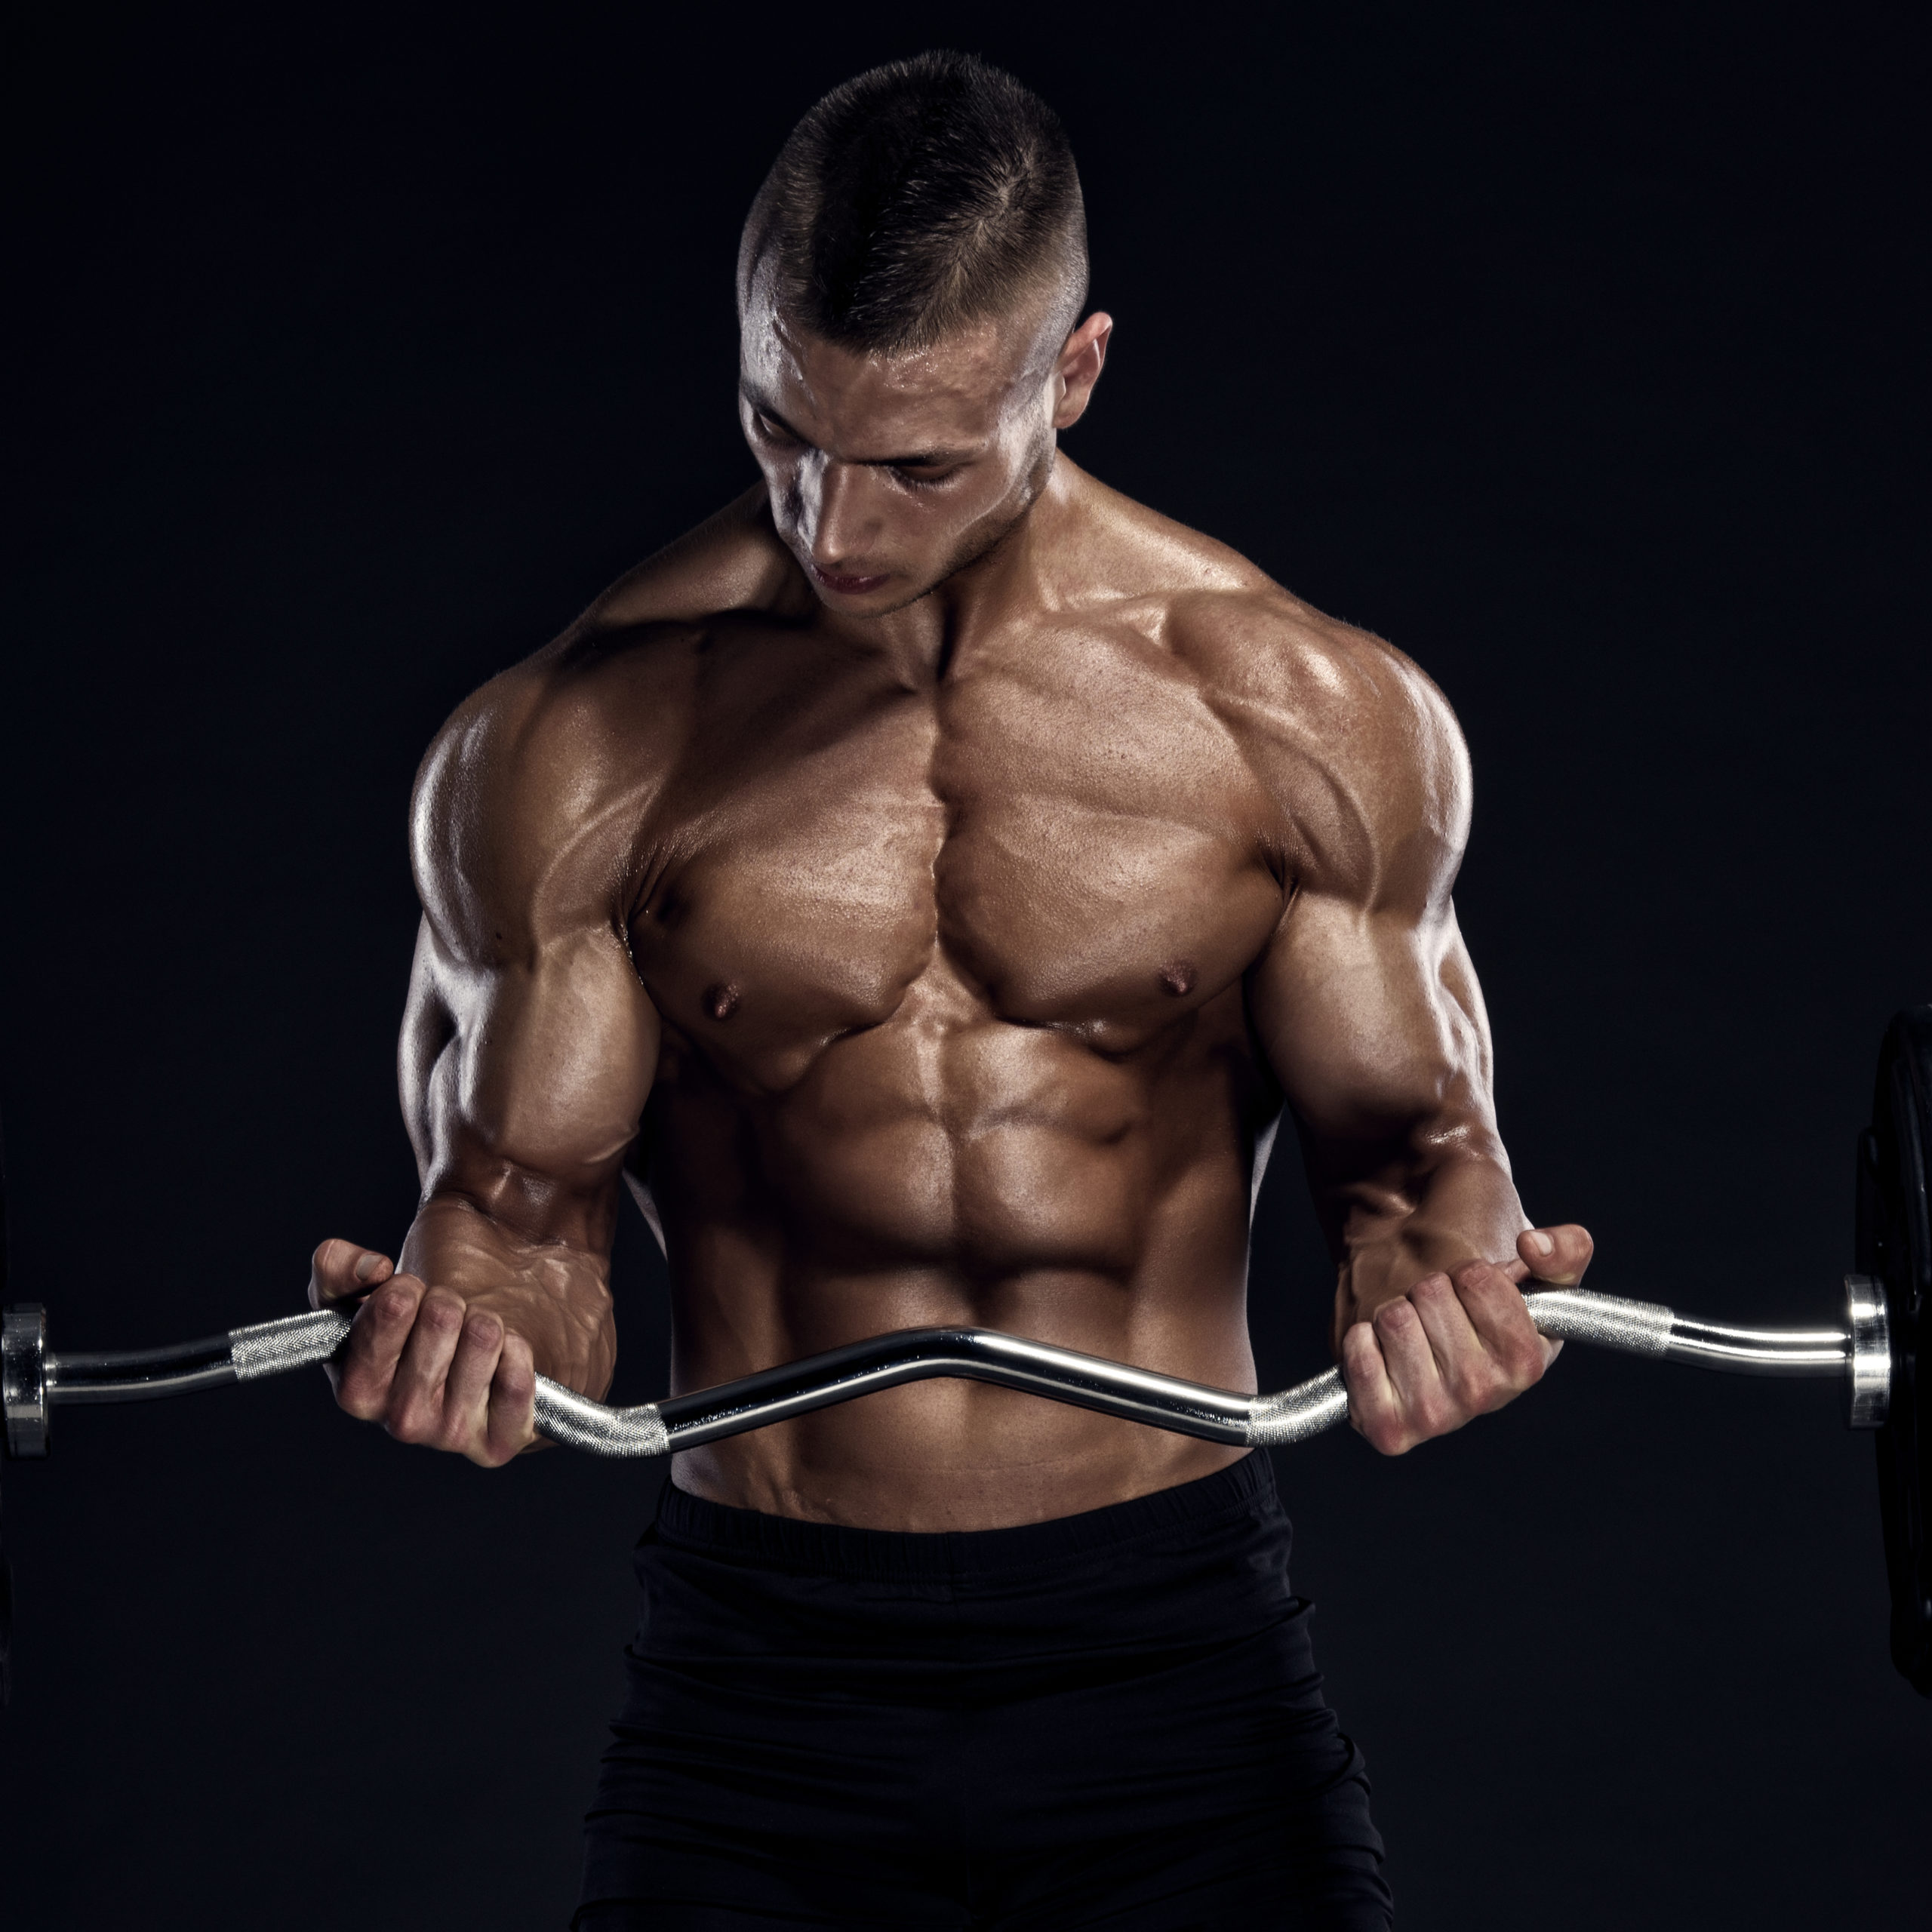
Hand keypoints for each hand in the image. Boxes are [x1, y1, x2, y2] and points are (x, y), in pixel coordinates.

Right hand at [307, 1238, 536, 1466]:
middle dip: (451, 1301)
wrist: (483, 1347)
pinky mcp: (499, 1442)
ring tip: (475, 1338)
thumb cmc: (420, 1318)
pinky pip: (517, 1376)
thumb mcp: (364, 1289)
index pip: (393, 1306)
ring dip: (487, 1321)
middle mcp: (398, 1420)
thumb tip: (372, 1269)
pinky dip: (518, 1351)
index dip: (408, 1287)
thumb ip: (337, 1268)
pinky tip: (504, 1359)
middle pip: (442, 1317)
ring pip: (483, 1336)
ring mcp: (449, 1434)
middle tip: (448, 1319)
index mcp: (355, 1388)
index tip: (410, 1298)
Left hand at [1341, 1223, 1593, 1455]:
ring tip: (1412, 1331)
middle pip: (1430, 1292)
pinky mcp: (1387, 1428)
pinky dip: (1360, 1339)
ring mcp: (1436, 1417)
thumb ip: (1563, 1251)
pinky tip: (1380, 1352)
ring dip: (1393, 1310)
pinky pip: (1359, 1355)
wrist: (1421, 1341)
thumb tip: (1535, 1246)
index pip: (1479, 1279)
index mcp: (1528, 1362)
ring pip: (1394, 1319)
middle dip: (1427, 1288)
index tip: (1472, 1290)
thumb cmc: (1477, 1306)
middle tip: (1436, 1312)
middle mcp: (1486, 1397)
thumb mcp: (1534, 1276)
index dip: (1468, 1272)